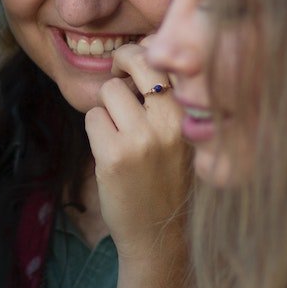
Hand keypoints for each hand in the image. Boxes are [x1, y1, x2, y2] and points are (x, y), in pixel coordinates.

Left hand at [86, 40, 191, 261]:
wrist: (161, 236)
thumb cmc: (172, 181)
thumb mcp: (186, 137)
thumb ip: (172, 101)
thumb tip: (145, 53)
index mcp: (194, 116)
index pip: (171, 60)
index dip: (150, 51)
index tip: (143, 60)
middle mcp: (172, 122)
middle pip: (139, 61)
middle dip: (123, 60)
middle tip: (118, 69)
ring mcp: (142, 139)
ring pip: (109, 91)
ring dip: (108, 107)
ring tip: (120, 131)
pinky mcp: (114, 156)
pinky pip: (93, 118)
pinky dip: (96, 130)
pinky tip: (110, 151)